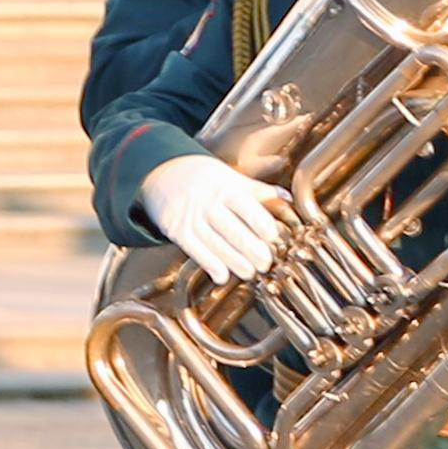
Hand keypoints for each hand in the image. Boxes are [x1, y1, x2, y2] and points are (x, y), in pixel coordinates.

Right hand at [138, 150, 290, 282]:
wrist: (160, 172)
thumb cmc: (202, 176)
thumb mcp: (229, 175)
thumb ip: (258, 190)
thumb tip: (287, 199)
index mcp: (225, 186)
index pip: (247, 207)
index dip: (261, 224)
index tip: (274, 237)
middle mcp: (208, 203)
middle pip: (232, 230)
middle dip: (251, 249)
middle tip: (266, 262)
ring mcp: (191, 218)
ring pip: (216, 244)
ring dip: (234, 262)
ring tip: (250, 273)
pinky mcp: (178, 232)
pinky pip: (196, 252)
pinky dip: (210, 266)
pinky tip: (223, 276)